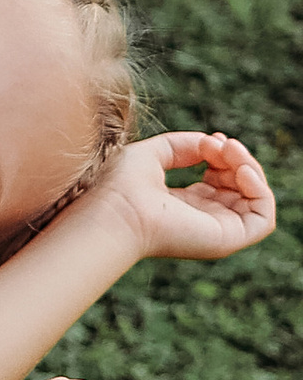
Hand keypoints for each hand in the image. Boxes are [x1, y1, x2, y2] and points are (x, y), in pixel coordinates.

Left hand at [92, 129, 275, 262]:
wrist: (115, 212)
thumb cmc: (121, 187)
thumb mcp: (153, 153)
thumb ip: (184, 145)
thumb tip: (214, 144)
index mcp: (183, 205)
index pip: (219, 180)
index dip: (223, 156)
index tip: (211, 139)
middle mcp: (201, 221)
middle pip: (239, 187)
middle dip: (236, 158)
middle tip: (217, 143)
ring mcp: (216, 232)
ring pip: (254, 199)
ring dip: (249, 167)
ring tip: (228, 150)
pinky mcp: (227, 240)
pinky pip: (264, 219)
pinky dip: (260, 190)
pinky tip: (241, 170)